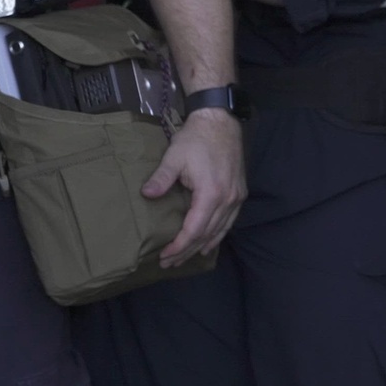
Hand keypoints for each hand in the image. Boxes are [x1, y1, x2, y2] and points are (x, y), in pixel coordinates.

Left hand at [146, 108, 245, 265]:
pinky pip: (229, 221)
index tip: (164, 256)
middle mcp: (228, 199)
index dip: (179, 246)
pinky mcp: (239, 192)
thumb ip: (161, 178)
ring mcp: (236, 197)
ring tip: (185, 258)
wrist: (220, 121)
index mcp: (211, 193)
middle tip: (169, 263)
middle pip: (207, 234)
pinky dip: (218, 234)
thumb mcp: (174, 157)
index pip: (195, 229)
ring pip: (221, 230)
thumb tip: (146, 194)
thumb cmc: (196, 139)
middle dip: (187, 251)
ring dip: (202, 246)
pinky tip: (208, 242)